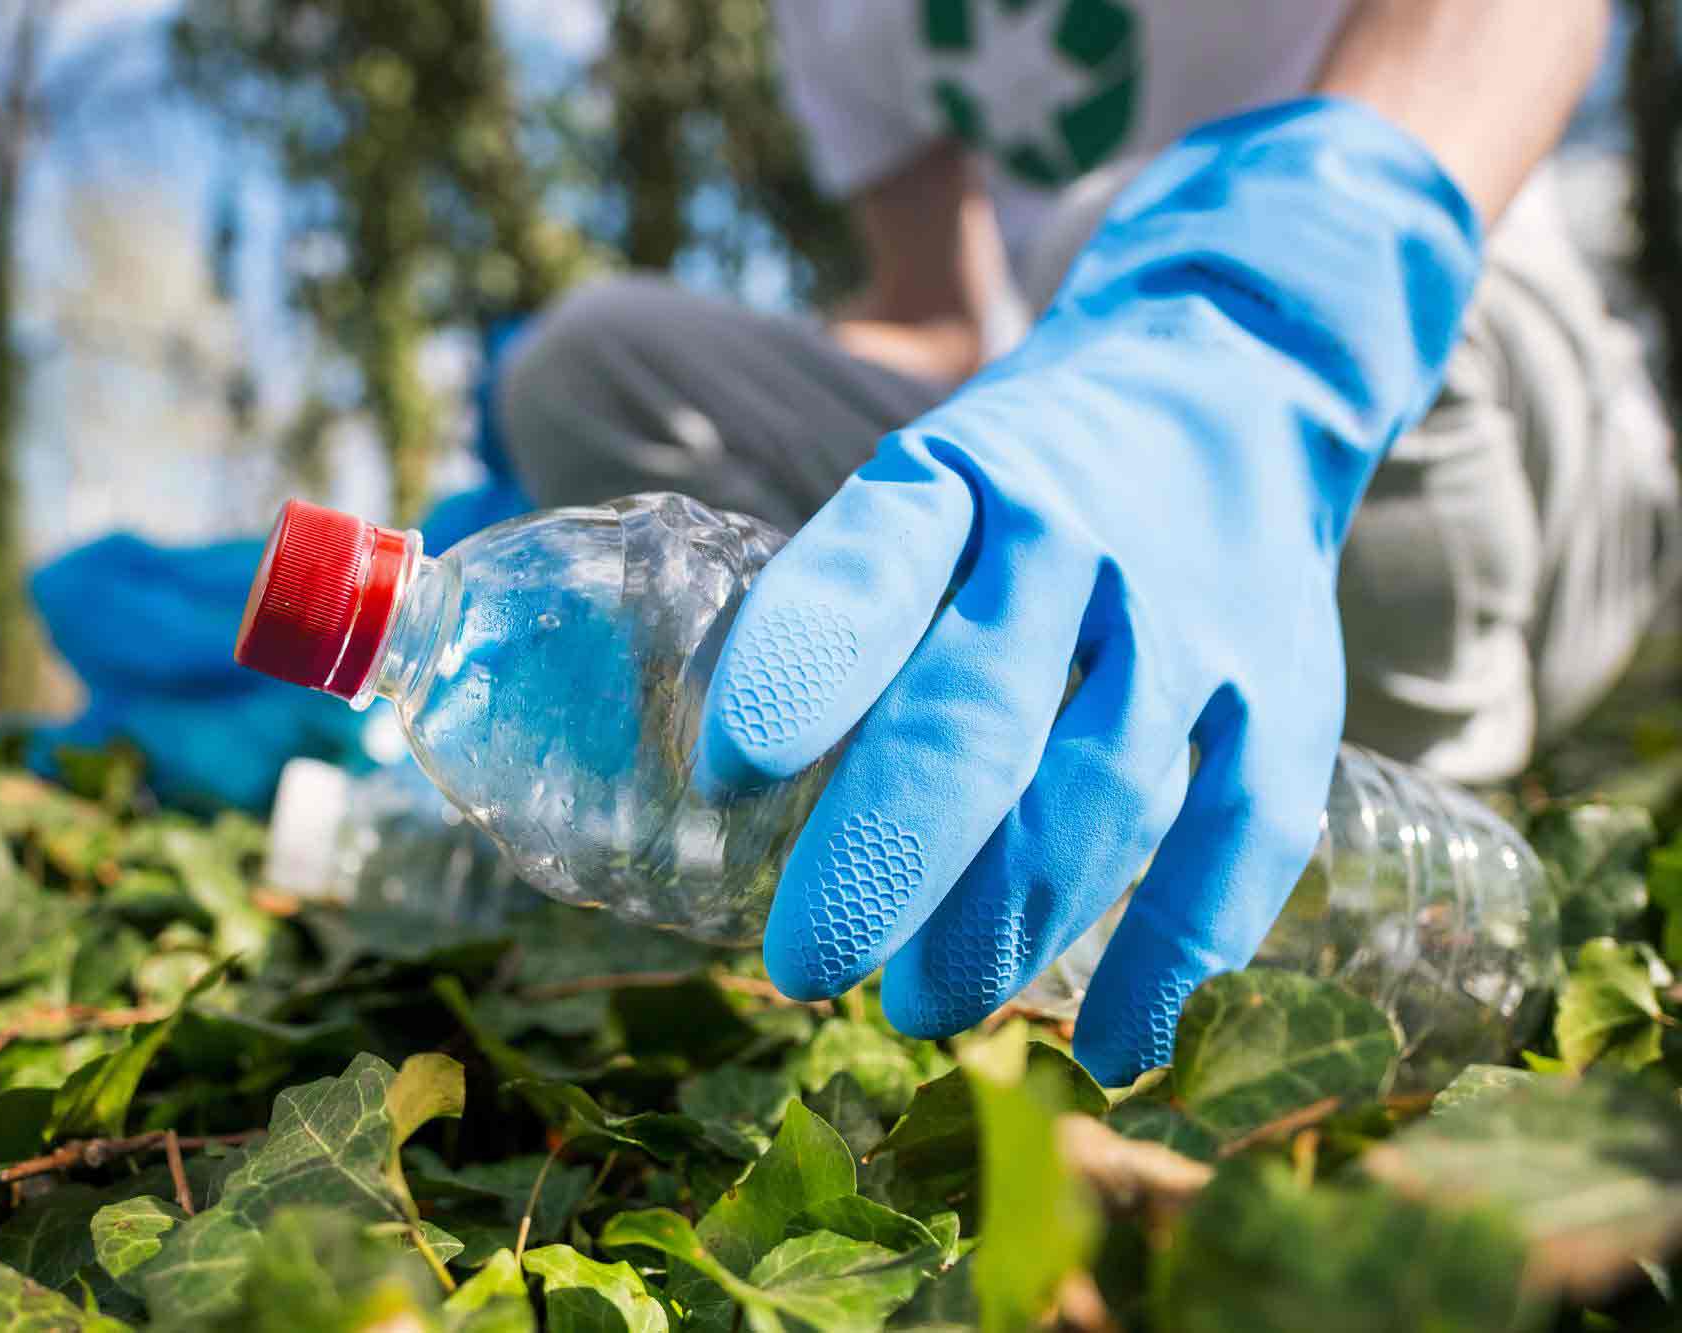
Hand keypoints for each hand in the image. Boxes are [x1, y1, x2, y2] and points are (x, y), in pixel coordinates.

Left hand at [697, 100, 1480, 1083]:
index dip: (800, 672)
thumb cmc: (1027, 476)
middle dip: (883, 857)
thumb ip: (853, 613)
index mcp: (960, 478)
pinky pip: (1241, 840)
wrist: (1233, 384)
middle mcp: (1080, 541)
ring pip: (1100, 794)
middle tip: (802, 964)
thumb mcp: (927, 486)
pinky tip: (1111, 1050)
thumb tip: (736, 793)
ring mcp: (1194, 620)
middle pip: (978, 715)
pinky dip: (1176, 958)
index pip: (874, 565)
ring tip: (919, 1007)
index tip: (726, 774)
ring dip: (1003, 926)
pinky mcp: (1288, 692)